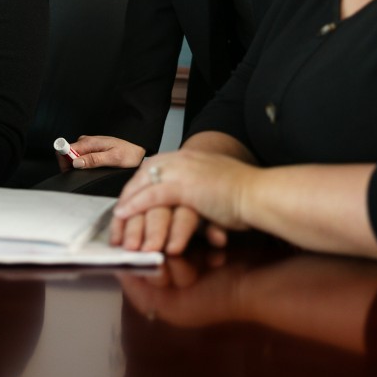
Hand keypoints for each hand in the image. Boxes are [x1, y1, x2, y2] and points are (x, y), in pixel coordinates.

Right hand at [64, 135, 145, 170]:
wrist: (138, 149)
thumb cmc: (128, 153)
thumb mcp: (113, 159)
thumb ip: (94, 160)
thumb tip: (76, 162)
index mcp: (89, 142)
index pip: (64, 149)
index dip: (64, 161)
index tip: (70, 170)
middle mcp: (86, 141)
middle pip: (66, 154)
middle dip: (70, 166)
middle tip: (85, 174)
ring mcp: (87, 145)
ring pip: (72, 156)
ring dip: (77, 166)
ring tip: (93, 171)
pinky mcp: (91, 149)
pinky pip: (79, 157)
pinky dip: (82, 164)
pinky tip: (93, 168)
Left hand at [109, 151, 257, 253]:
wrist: (259, 194)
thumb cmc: (245, 195)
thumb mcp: (214, 188)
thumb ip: (197, 194)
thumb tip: (184, 208)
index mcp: (190, 157)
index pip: (154, 168)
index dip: (139, 186)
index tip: (129, 201)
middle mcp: (183, 159)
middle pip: (144, 174)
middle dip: (128, 194)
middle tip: (118, 213)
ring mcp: (182, 171)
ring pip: (144, 184)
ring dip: (128, 203)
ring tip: (117, 219)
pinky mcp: (184, 186)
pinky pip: (151, 196)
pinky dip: (135, 206)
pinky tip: (124, 215)